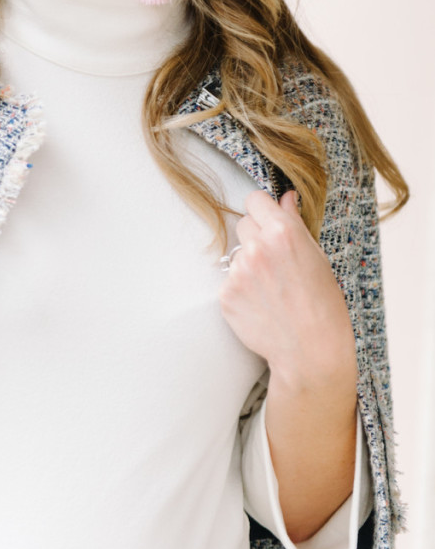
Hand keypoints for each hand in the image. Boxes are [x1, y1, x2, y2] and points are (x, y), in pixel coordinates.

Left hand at [218, 189, 356, 392]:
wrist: (311, 351)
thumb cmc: (323, 304)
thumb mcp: (317, 257)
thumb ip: (295, 223)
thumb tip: (285, 196)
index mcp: (283, 232)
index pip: (255, 199)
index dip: (263, 210)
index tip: (268, 220)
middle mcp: (257, 247)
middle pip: (243, 224)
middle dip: (256, 237)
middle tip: (275, 263)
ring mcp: (238, 271)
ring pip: (236, 254)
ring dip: (249, 265)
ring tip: (271, 289)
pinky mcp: (226, 294)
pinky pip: (229, 281)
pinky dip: (241, 290)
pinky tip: (261, 305)